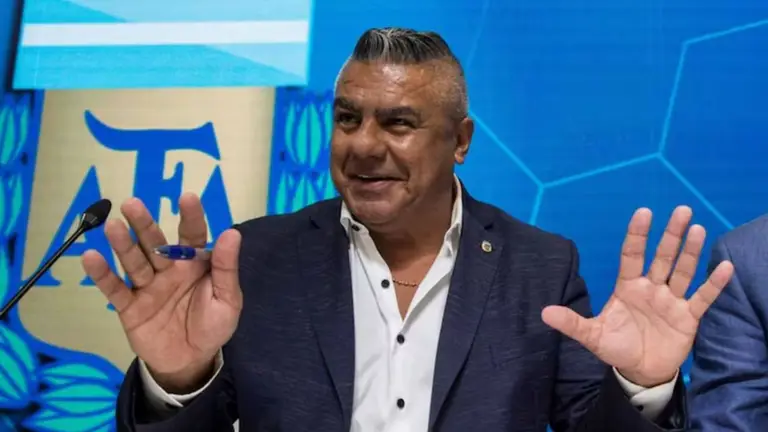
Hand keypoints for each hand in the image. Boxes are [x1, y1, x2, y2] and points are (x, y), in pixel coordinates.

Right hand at [81, 193, 241, 391]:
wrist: (190, 361)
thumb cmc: (212, 326)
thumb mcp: (228, 300)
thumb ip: (226, 269)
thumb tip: (232, 233)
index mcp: (195, 264)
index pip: (192, 235)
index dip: (190, 217)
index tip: (187, 197)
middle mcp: (169, 269)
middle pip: (155, 243)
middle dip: (144, 224)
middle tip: (132, 204)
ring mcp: (147, 286)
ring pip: (134, 261)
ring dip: (122, 244)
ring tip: (112, 226)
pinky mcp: (130, 306)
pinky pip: (115, 289)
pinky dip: (102, 275)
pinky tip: (91, 257)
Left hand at [541, 205, 733, 387]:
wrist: (639, 371)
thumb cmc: (616, 347)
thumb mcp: (592, 336)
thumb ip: (572, 323)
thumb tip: (544, 313)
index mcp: (627, 286)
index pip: (632, 255)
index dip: (637, 235)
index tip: (644, 212)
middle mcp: (651, 288)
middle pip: (662, 257)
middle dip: (671, 235)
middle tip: (682, 210)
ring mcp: (670, 300)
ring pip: (682, 271)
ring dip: (691, 252)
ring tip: (698, 229)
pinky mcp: (688, 317)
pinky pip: (702, 297)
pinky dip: (714, 284)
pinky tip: (723, 266)